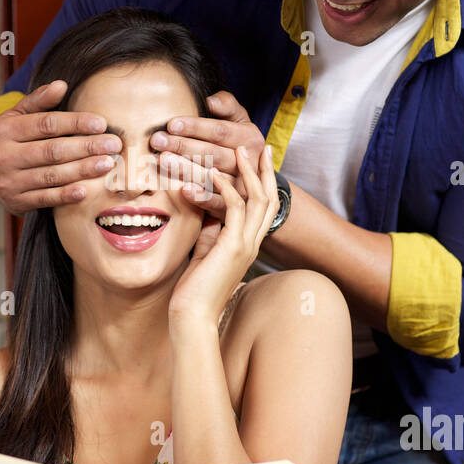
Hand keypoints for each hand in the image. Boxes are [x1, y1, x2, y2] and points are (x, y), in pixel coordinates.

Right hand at [0, 80, 122, 216]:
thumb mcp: (17, 115)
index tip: (101, 124)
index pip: (46, 125)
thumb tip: (61, 85)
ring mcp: (8, 182)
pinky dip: (66, 195)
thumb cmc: (11, 138)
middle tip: (113, 145)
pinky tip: (86, 190)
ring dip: (82, 170)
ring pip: (51, 175)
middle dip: (86, 147)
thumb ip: (39, 100)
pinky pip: (45, 199)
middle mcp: (3, 156)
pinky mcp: (15, 202)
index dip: (75, 123)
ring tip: (107, 164)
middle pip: (52, 151)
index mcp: (3, 130)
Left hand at [150, 90, 266, 222]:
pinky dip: (201, 197)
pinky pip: (217, 202)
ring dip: (186, 170)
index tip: (172, 124)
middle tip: (158, 141)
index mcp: (250, 139)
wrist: (252, 178)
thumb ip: (228, 106)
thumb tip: (211, 100)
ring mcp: (241, 187)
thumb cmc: (237, 142)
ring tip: (163, 161)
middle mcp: (247, 163)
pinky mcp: (232, 206)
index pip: (220, 131)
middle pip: (213, 154)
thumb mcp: (239, 121)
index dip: (196, 127)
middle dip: (183, 146)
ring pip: (211, 177)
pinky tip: (183, 190)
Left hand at [168, 144, 278, 327]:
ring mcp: (246, 246)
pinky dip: (227, 188)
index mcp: (248, 245)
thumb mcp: (206, 252)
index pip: (265, 209)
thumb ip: (212, 231)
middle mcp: (253, 244)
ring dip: (250, 173)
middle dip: (267, 172)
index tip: (260, 161)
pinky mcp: (233, 247)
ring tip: (240, 151)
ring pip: (259, 200)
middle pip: (270, 199)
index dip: (264, 183)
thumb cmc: (195, 290)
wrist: (193, 316)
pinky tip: (216, 174)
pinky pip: (236, 210)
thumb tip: (208, 207)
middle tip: (263, 147)